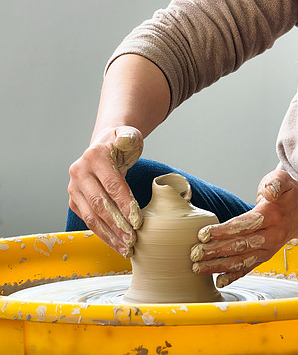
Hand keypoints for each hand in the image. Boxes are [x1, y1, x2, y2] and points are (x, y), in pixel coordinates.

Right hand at [68, 125, 143, 256]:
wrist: (103, 148)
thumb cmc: (120, 144)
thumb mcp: (128, 135)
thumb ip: (129, 138)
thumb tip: (126, 141)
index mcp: (94, 156)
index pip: (111, 184)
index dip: (124, 203)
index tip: (138, 220)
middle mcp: (79, 172)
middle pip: (99, 203)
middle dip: (117, 224)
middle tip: (133, 239)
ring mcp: (74, 188)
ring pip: (91, 217)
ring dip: (109, 235)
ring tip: (126, 247)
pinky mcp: (75, 201)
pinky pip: (89, 221)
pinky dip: (103, 234)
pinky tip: (116, 243)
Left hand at [190, 170, 297, 287]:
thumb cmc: (286, 194)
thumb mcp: (283, 179)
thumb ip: (275, 183)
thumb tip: (268, 192)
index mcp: (272, 215)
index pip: (244, 225)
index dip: (223, 231)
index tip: (203, 234)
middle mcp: (271, 235)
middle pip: (240, 245)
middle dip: (216, 251)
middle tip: (195, 254)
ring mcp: (269, 248)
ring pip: (242, 260)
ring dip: (219, 266)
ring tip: (198, 268)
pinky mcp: (265, 256)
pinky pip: (249, 267)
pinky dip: (234, 276)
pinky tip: (219, 281)